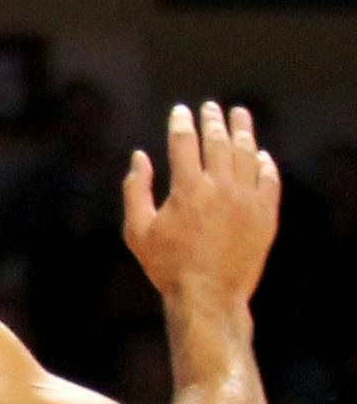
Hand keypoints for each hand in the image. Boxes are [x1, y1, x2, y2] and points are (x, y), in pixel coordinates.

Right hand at [122, 103, 280, 306]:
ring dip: (243, 132)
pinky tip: (261, 155)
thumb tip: (139, 157)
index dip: (181, 122)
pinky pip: (269, 181)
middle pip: (218, 142)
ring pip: (247, 155)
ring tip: (240, 115)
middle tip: (211, 107)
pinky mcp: (265, 216)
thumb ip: (135, 189)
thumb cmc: (167, 265)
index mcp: (187, 188)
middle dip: (213, 120)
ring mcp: (247, 201)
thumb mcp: (137, 229)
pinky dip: (265, 164)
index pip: (184, 142)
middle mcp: (220, 188)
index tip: (180, 111)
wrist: (209, 296)